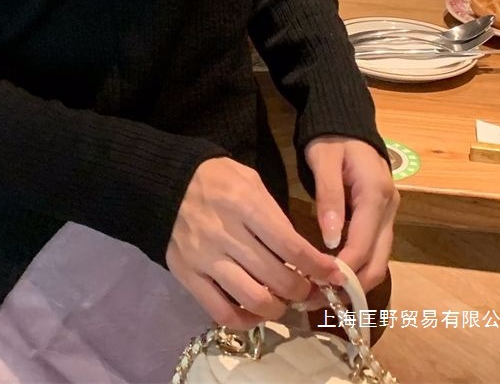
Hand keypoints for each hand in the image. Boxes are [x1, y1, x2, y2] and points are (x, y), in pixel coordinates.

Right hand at [166, 157, 345, 332]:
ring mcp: (204, 257)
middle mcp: (225, 233)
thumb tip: (303, 255)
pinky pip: (221, 312)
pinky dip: (245, 320)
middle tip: (311, 290)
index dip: (318, 267)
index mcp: (244, 203)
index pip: (291, 246)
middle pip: (277, 278)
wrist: (164, 182)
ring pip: (253, 300)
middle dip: (304, 290)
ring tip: (285, 302)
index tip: (336, 276)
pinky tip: (255, 311)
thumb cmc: (216, 178)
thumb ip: (275, 216)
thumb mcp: (250, 181)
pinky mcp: (187, 275)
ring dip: (279, 308)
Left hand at [299, 135, 398, 312]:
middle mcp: (389, 209)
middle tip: (317, 299)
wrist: (346, 122)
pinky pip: (373, 250)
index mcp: (376, 194)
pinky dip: (356, 268)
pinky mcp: (381, 218)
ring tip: (320, 293)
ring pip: (378, 260)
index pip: (363, 245)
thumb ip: (329, 197)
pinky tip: (332, 276)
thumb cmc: (331, 138)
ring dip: (354, 281)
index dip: (343, 270)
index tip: (317, 285)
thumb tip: (330, 241)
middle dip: (351, 286)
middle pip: (377, 261)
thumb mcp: (324, 159)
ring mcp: (388, 215)